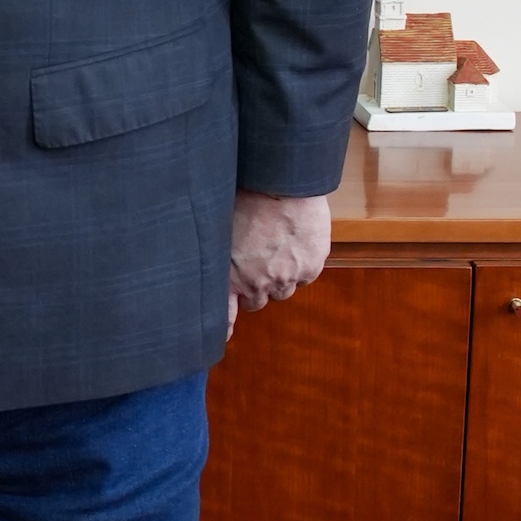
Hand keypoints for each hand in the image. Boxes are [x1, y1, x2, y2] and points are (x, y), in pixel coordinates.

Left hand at [226, 190, 330, 335]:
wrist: (281, 183)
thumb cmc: (244, 196)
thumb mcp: (218, 226)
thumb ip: (218, 252)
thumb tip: (210, 259)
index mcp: (229, 273)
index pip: (225, 313)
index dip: (225, 326)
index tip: (222, 338)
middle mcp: (257, 282)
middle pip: (257, 301)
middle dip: (256, 287)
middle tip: (255, 263)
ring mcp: (286, 277)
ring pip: (283, 290)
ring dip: (279, 276)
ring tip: (275, 248)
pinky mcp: (310, 268)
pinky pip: (305, 276)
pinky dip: (301, 265)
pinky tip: (294, 243)